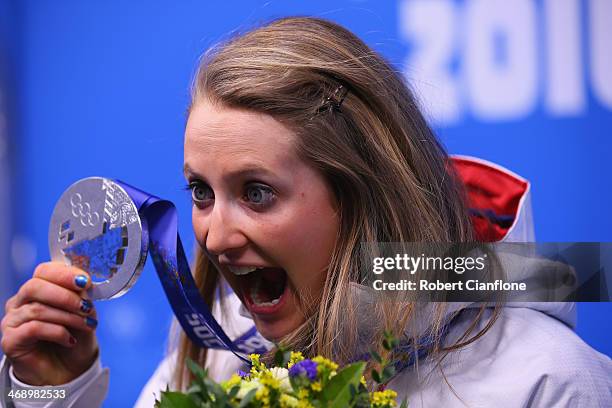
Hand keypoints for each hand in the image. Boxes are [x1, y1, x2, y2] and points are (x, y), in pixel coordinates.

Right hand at [1, 262, 98, 384]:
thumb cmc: (74, 338)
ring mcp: (12, 321)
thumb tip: (84, 282)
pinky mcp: (11, 341)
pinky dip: (58, 332)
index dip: (65, 274)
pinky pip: (34, 328)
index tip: (86, 282)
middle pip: (35, 286)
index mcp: (37, 291)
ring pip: (37, 309)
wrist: (68, 371)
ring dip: (68, 317)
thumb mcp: (83, 312)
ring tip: (86, 325)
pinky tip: (70, 340)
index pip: (44, 272)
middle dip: (65, 296)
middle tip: (85, 307)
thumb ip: (81, 295)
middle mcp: (20, 303)